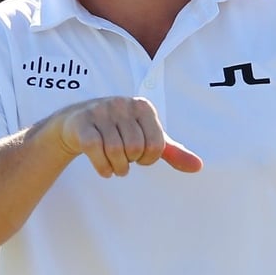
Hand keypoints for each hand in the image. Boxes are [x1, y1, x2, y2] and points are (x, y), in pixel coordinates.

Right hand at [50, 96, 202, 176]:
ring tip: (116, 167)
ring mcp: (100, 111)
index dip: (150, 159)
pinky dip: (102, 167)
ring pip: (115, 151)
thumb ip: (173, 152)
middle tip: (125, 161)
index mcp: (143, 107)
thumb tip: (199, 166)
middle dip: (132, 163)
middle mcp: (122, 104)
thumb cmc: (119, 132)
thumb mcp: (148, 139)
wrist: (76, 124)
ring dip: (117, 168)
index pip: (157, 144)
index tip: (141, 157)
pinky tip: (104, 169)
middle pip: (135, 148)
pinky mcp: (81, 122)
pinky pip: (95, 150)